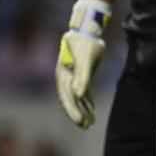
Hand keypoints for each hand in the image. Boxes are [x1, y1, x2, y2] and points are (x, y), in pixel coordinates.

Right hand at [55, 0, 109, 128]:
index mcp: (64, 74)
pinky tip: (92, 111)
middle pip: (70, 99)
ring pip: (77, 97)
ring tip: (89, 123)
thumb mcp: (86, 59)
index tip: (80, 122)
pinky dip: (87, 101)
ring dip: (83, 109)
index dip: (73, 110)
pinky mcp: (81, 74)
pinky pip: (83, 91)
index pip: (67, 96)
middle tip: (85, 126)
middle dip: (77, 113)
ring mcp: (72, 75)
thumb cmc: (87, 43)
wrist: (88, 29)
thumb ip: (82, 77)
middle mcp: (65, 76)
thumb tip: (79, 94)